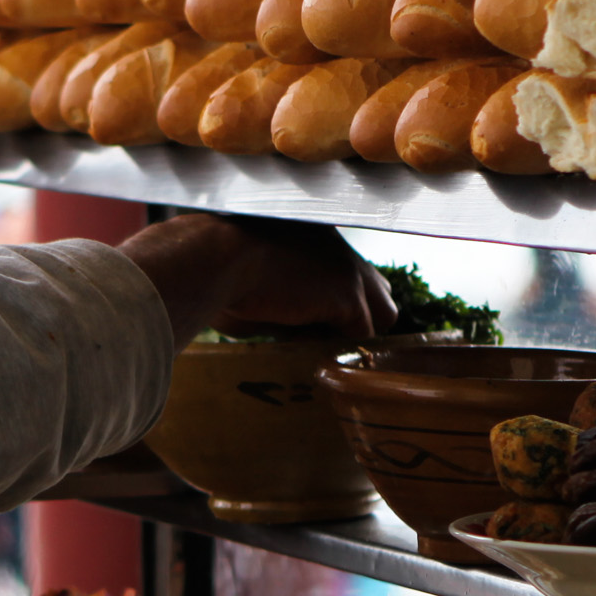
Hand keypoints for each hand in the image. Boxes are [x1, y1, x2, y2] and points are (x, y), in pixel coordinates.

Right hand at [121, 214, 395, 347]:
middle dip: (361, 317)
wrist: (214, 257)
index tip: (317, 327)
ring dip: (359, 336)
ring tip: (335, 357)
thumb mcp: (245, 278)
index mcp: (312, 236)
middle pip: (378, 288)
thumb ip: (270, 299)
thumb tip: (266, 327)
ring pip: (383, 313)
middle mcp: (338, 247)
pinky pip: (364, 334)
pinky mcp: (347, 296)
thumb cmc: (211, 268)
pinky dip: (348, 350)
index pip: (346, 270)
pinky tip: (326, 359)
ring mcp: (349, 270)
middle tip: (333, 345)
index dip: (336, 302)